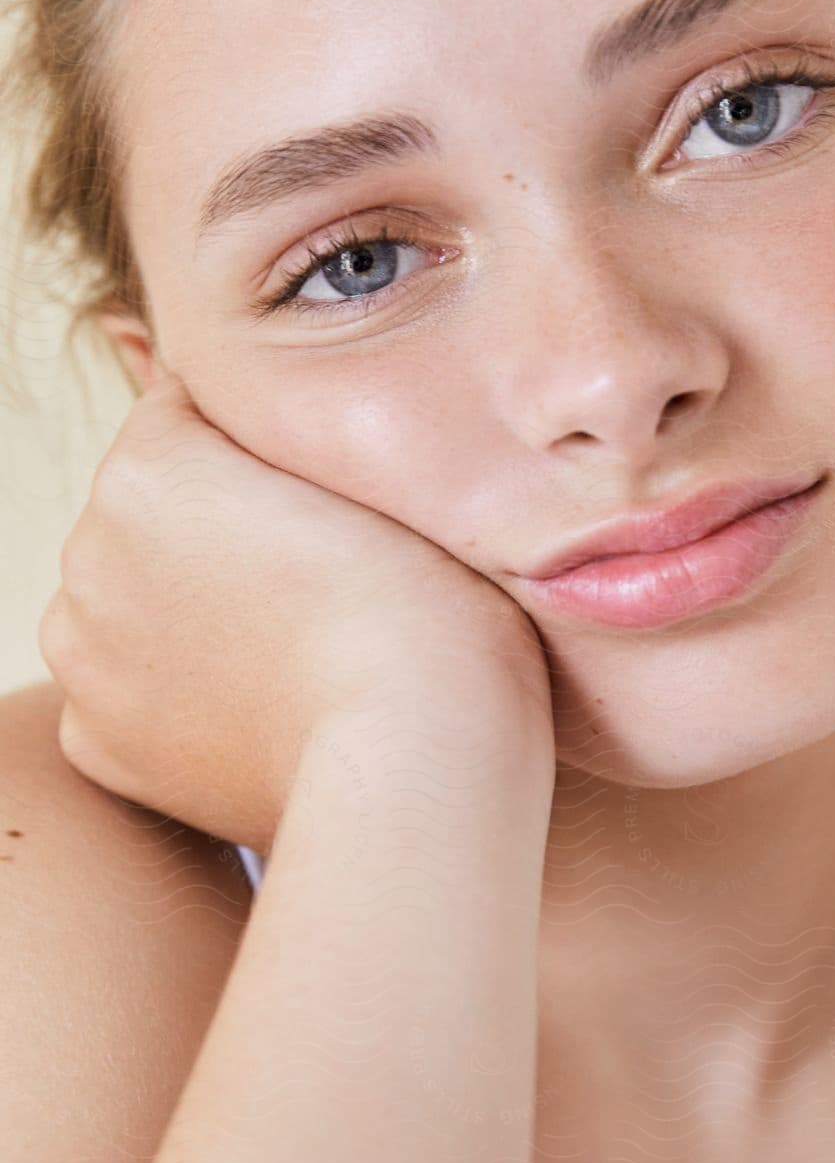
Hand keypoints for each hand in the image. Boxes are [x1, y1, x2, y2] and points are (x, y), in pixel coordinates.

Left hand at [38, 371, 553, 855]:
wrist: (415, 750)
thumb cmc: (422, 602)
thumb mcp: (369, 468)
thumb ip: (285, 431)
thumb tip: (251, 425)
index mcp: (145, 462)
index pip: (191, 412)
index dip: (271, 445)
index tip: (327, 495)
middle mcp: (88, 549)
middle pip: (156, 509)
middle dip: (217, 527)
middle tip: (319, 572)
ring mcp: (84, 652)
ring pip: (133, 597)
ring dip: (190, 606)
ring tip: (293, 642)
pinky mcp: (96, 741)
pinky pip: (127, 688)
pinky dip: (178, 692)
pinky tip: (258, 703)